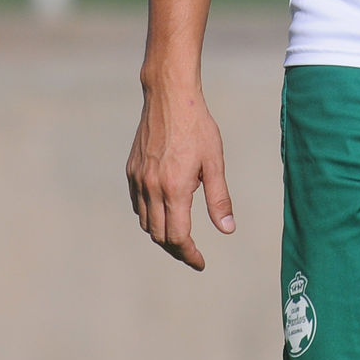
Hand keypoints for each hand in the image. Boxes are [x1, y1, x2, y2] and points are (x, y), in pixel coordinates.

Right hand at [126, 86, 234, 269]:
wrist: (169, 96)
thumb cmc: (198, 126)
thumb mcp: (215, 161)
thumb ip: (219, 198)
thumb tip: (227, 230)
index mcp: (174, 188)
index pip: (177, 237)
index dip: (189, 254)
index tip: (200, 262)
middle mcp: (152, 188)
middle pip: (159, 235)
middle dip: (176, 248)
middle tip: (192, 252)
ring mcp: (138, 179)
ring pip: (145, 221)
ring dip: (161, 233)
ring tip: (180, 233)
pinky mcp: (132, 170)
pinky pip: (137, 203)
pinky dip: (149, 214)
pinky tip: (164, 210)